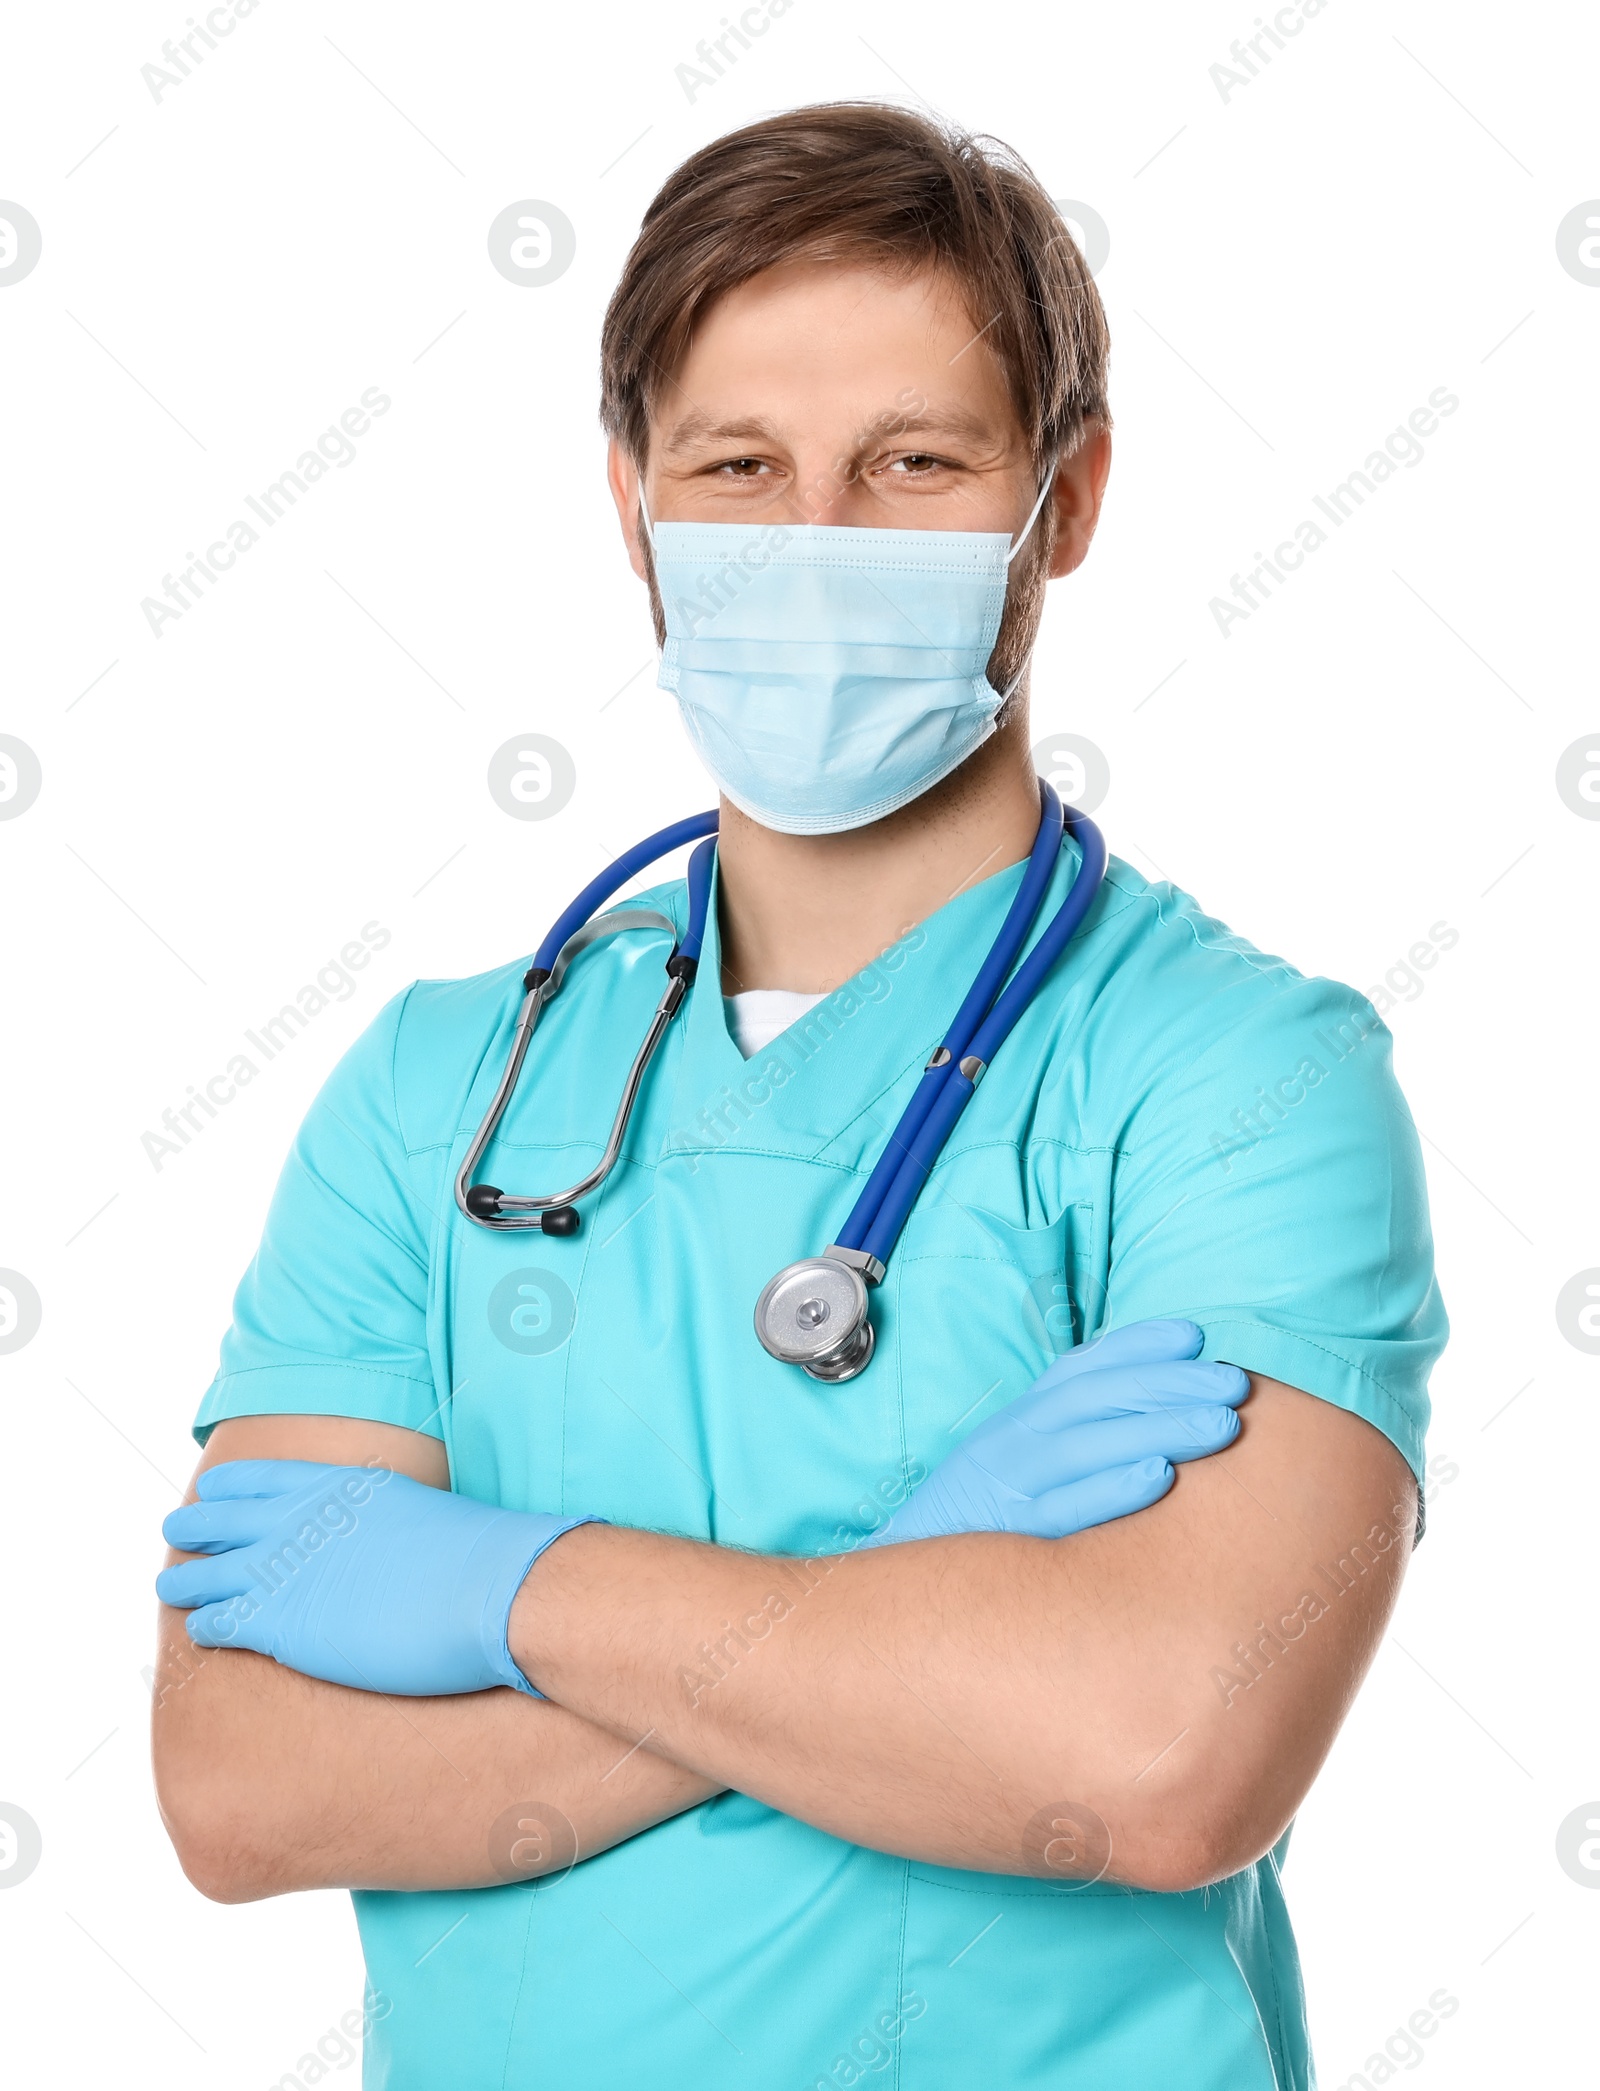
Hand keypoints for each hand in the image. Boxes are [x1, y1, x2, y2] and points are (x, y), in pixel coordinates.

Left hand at [156, 1460, 596, 1696]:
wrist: (497, 1591)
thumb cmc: (476, 1557)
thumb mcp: (418, 1511)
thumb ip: (383, 1517)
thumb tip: (384, 1533)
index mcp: (336, 1486)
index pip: (261, 1478)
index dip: (229, 1486)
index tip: (213, 1491)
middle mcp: (301, 1520)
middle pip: (223, 1519)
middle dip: (197, 1525)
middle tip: (179, 1530)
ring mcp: (286, 1571)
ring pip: (207, 1571)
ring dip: (185, 1577)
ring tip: (169, 1583)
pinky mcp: (283, 1625)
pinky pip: (219, 1622)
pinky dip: (205, 1624)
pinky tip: (201, 1629)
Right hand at [859, 1318, 1247, 1545]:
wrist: (907, 1570)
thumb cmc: (979, 1517)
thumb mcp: (1014, 1459)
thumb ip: (1066, 1432)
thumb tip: (1143, 1407)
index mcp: (1021, 1418)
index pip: (1083, 1367)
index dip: (1138, 1345)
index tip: (1194, 1335)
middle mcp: (1015, 1439)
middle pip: (1098, 1396)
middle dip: (1170, 1382)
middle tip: (1235, 1382)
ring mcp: (1012, 1484)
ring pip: (1091, 1444)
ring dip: (1160, 1428)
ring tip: (1222, 1424)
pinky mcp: (1014, 1535)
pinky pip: (1067, 1509)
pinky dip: (1112, 1489)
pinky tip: (1160, 1478)